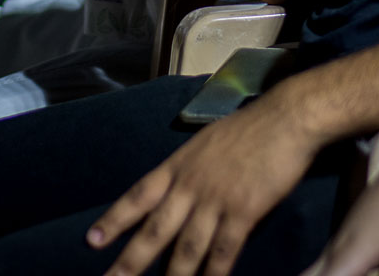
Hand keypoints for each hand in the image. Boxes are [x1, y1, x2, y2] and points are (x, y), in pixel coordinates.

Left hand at [88, 92, 319, 275]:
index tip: (92, 241)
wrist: (285, 119)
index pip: (138, 195)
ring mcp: (215, 200)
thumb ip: (190, 167)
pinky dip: (213, 274)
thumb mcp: (206, 142)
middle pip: (154, 230)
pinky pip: (223, 252)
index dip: (115, 219)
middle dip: (131, 261)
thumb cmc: (249, 127)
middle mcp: (190, 185)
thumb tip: (179, 187)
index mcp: (178, 166)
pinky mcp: (243, 212)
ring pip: (186, 248)